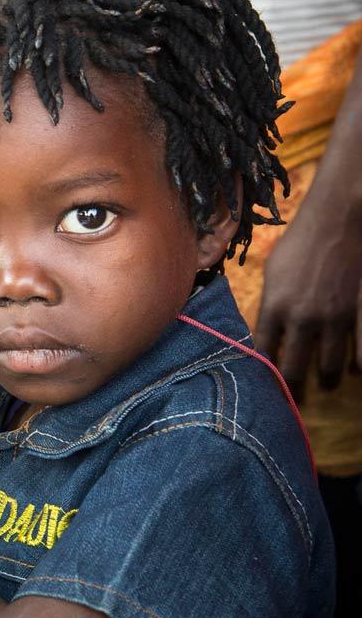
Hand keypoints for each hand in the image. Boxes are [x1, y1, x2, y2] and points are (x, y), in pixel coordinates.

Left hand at [254, 192, 361, 396]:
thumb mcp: (273, 271)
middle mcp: (304, 318)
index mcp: (275, 306)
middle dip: (295, 389)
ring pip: (330, 367)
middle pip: (295, 369)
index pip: (264, 352)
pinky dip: (359, 366)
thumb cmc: (302, 241)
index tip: (266, 383)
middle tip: (296, 398)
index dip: (265, 372)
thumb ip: (271, 303)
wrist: (340, 220)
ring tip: (325, 383)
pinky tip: (355, 370)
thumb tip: (266, 330)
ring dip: (327, 379)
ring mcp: (336, 318)